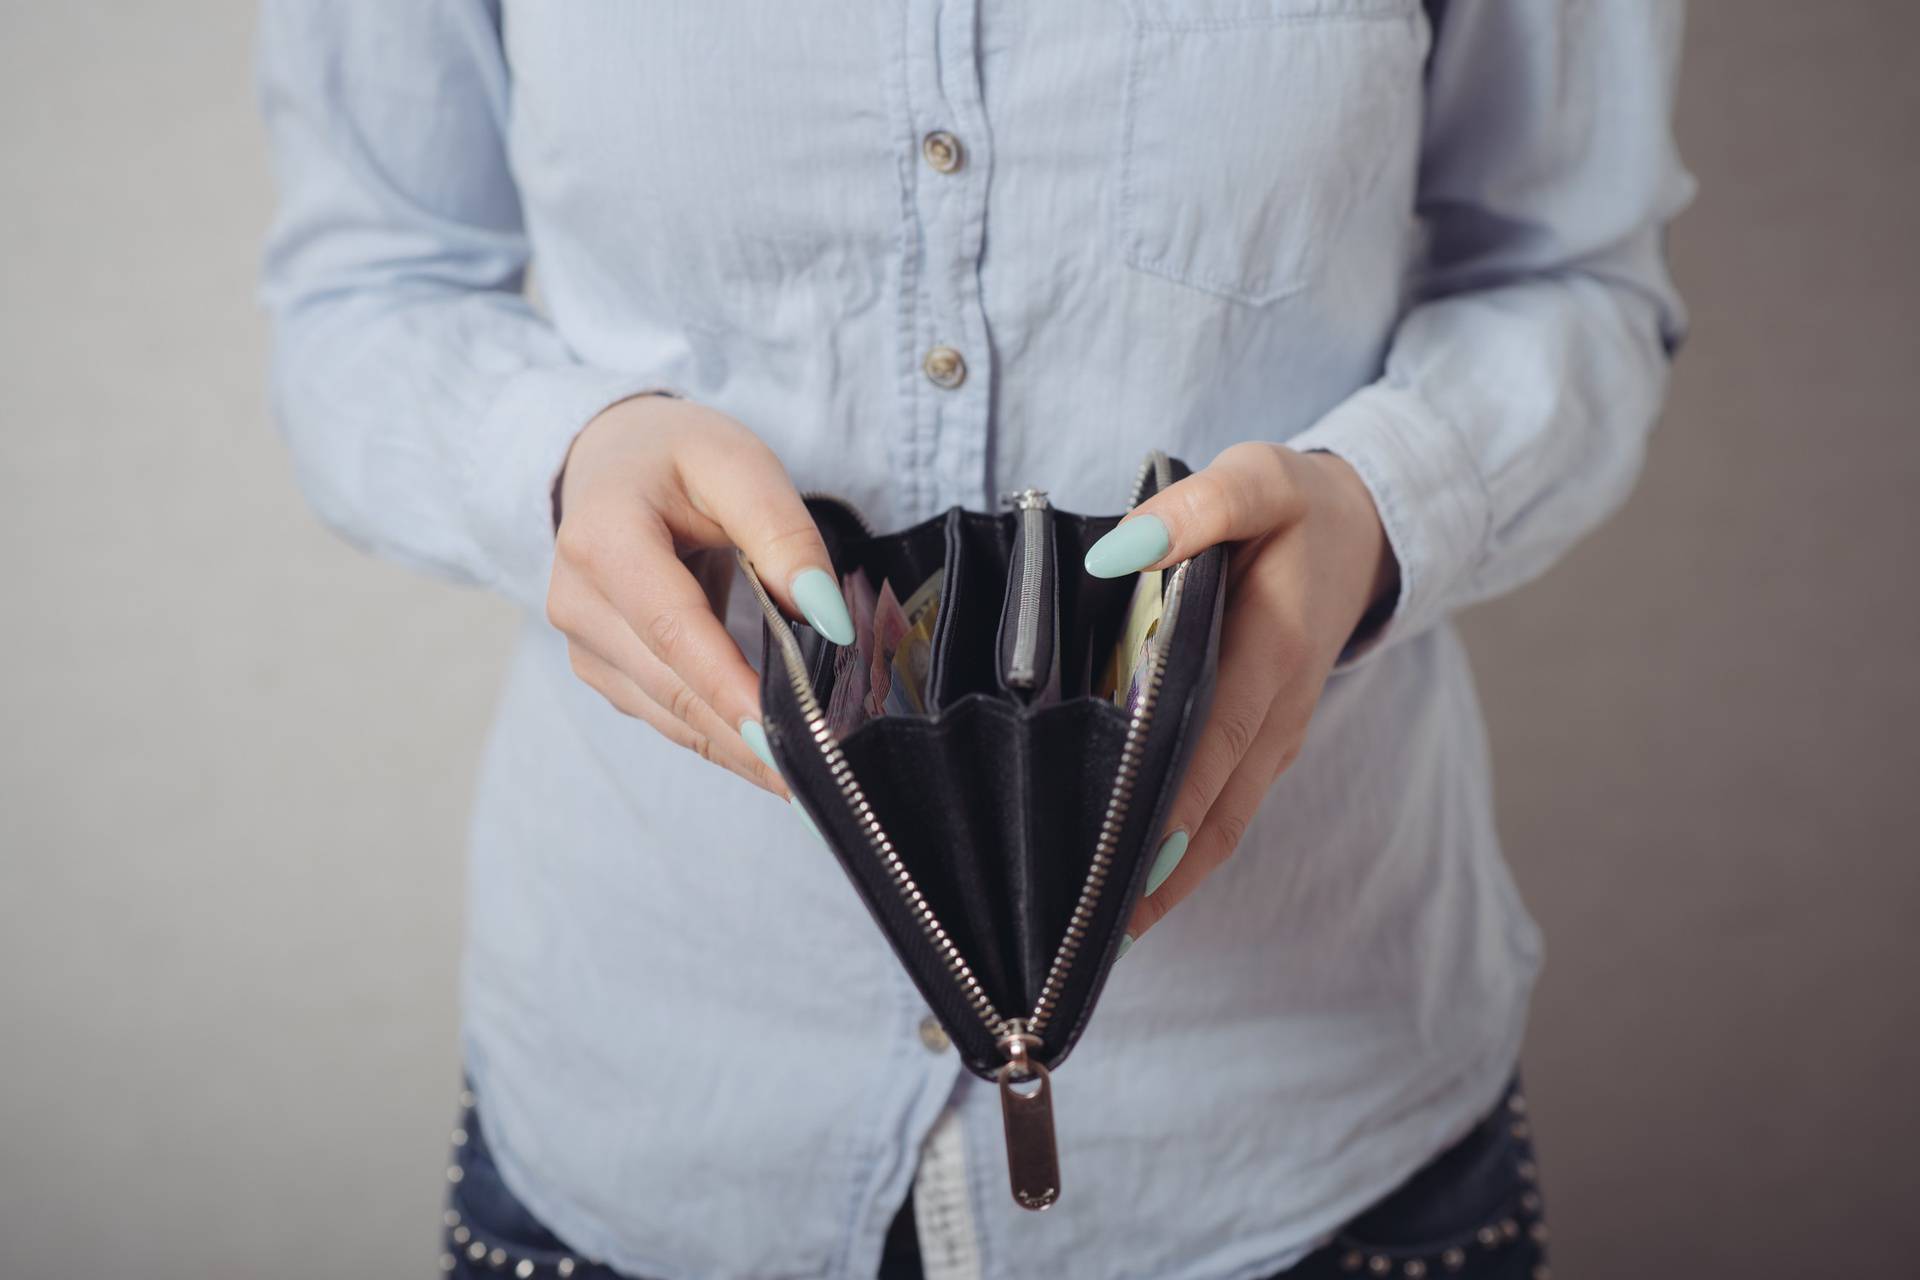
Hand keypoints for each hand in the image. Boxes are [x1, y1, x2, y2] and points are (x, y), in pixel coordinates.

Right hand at [546, 395, 855, 795]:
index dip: (730, 686)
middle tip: (826, 770)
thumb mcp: (736, 463)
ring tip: (811, 777)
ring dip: (740, 750)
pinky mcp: (601, 670)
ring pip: (670, 716)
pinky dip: (721, 737)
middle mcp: (577, 600)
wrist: (611, 462)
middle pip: (673, 685)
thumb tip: (827, 617)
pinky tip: (772, 756)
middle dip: (750, 735)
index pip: (673, 628)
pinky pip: (667, 717)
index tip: (787, 735)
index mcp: (603, 537)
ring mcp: (583, 644)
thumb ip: (782, 532)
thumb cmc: (676, 459)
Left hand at [1080, 443, 1398, 946]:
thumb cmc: (1298, 506)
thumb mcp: (1256, 479)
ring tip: (1102, 937)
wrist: (1370, 529)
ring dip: (1170, 879)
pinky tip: (1132, 881)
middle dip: (1157, 875)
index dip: (1168, 811)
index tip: (1118, 871)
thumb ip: (1196, 508)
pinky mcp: (1265, 740)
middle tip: (1086, 936)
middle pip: (1216, 813)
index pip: (1210, 746)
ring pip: (1223, 825)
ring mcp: (1275, 734)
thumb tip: (1119, 551)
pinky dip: (1185, 851)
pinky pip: (1224, 808)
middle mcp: (1277, 711)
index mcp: (1272, 652)